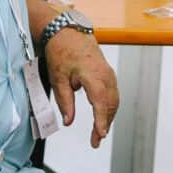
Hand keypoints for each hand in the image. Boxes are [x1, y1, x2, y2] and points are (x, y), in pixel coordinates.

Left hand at [44, 28, 118, 147]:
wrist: (67, 31)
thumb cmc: (62, 50)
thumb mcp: (58, 78)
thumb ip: (65, 101)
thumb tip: (68, 121)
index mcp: (92, 73)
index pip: (100, 100)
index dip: (102, 119)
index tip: (100, 134)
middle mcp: (105, 73)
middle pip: (110, 103)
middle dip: (105, 123)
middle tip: (95, 141)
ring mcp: (108, 72)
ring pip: (114, 99)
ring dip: (108, 117)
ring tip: (98, 134)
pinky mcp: (108, 73)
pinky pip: (113, 93)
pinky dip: (109, 107)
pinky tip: (103, 116)